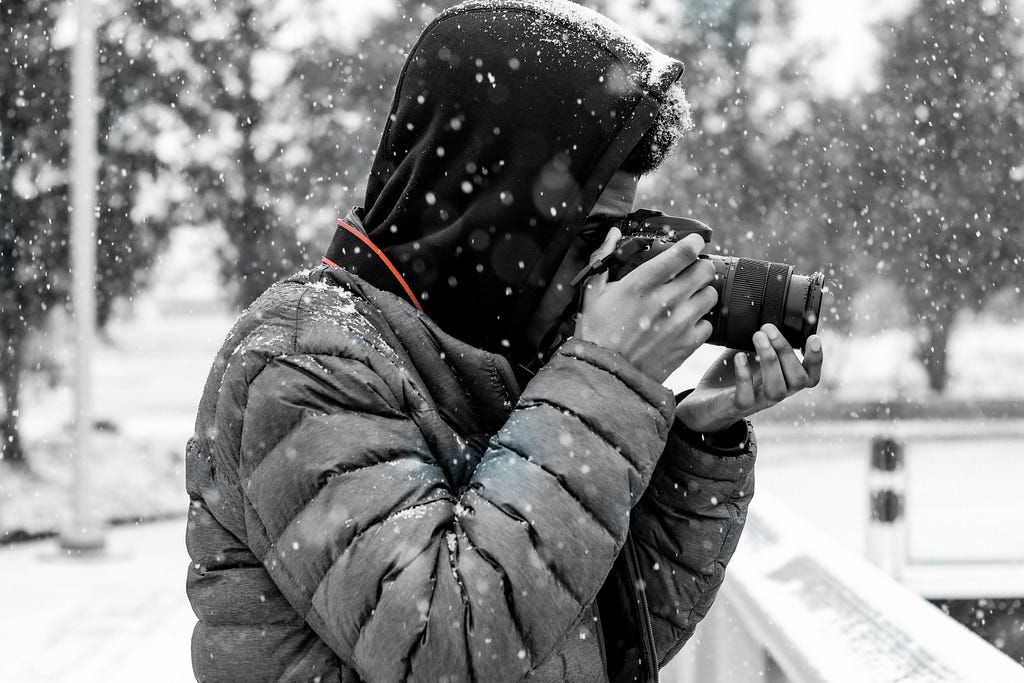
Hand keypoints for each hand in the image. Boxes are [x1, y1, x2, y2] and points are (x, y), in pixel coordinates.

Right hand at [575, 227, 717, 383]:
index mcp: (642, 284)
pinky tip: (683, 323)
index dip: (694, 242)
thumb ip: (603, 259)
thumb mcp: (592, 293)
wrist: (605, 375)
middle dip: (698, 267)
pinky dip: (699, 322)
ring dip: (701, 293)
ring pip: (710, 295)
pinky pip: (708, 324)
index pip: (683, 252)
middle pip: (705, 270)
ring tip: (686, 299)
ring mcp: (680, 324)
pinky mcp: (687, 344)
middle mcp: (666, 301)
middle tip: (688, 273)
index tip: (694, 242)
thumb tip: (612, 234)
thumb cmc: (597, 334)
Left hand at [676, 324, 823, 432]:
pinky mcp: (736, 407)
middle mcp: (774, 392)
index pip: (810, 377)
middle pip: (797, 380)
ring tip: (757, 337)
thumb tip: (765, 313)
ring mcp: (757, 402)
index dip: (817, 360)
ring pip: (776, 389)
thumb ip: (759, 340)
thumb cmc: (727, 377)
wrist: (702, 404)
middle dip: (786, 351)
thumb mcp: (746, 354)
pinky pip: (746, 396)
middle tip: (767, 328)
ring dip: (770, 360)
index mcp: (782, 380)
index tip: (814, 337)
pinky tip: (739, 356)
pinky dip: (744, 375)